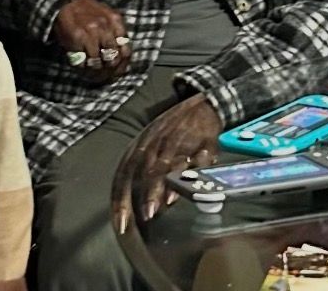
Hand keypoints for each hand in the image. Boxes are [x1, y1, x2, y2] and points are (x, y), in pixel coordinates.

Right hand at [53, 0, 129, 82]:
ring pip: (97, 62)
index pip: (126, 50)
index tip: (118, 70)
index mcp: (115, 21)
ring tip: (93, 73)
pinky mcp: (76, 39)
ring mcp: (90, 33)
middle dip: (109, 69)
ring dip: (94, 70)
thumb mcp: (108, 16)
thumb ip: (117, 32)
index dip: (122, 64)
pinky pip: (82, 61)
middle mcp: (104, 27)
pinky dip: (82, 68)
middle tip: (105, 74)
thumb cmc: (90, 11)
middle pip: (112, 58)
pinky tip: (83, 67)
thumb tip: (124, 55)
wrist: (68, 1)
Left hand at [112, 95, 221, 232]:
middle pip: (145, 169)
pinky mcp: (201, 140)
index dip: (121, 198)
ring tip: (160, 207)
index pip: (125, 173)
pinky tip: (186, 187)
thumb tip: (149, 205)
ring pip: (166, 163)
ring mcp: (179, 138)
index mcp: (142, 143)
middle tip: (145, 216)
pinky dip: (190, 171)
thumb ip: (151, 173)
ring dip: (162, 185)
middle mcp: (157, 140)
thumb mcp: (156, 144)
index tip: (121, 222)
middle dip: (144, 193)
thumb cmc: (176, 129)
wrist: (205, 105)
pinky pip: (195, 157)